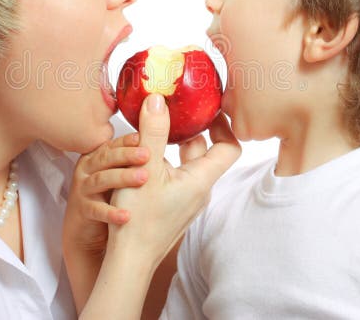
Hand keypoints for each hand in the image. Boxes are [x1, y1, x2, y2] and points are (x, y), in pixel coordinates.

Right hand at [63, 132, 149, 257]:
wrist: (85, 233)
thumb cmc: (107, 199)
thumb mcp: (122, 174)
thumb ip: (136, 156)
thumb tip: (159, 134)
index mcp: (99, 157)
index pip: (115, 144)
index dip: (129, 140)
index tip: (146, 137)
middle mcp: (89, 169)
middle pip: (107, 157)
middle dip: (128, 155)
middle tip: (148, 155)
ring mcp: (85, 190)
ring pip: (101, 179)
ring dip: (123, 178)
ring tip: (144, 178)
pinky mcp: (84, 211)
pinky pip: (97, 210)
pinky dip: (112, 213)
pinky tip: (127, 215)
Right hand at [108, 93, 240, 266]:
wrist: (129, 261)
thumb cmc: (139, 219)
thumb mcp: (145, 166)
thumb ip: (153, 131)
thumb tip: (158, 99)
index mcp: (202, 180)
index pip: (230, 147)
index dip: (223, 125)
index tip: (206, 108)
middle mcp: (199, 191)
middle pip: (205, 153)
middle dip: (191, 131)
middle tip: (175, 113)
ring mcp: (186, 202)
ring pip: (186, 165)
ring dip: (173, 147)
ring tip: (154, 131)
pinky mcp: (173, 209)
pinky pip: (175, 179)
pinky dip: (164, 163)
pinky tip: (143, 159)